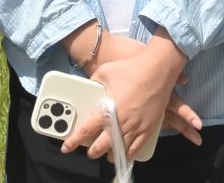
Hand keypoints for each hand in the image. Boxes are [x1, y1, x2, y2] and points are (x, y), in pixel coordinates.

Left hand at [66, 33, 191, 160]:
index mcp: (107, 110)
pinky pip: (136, 149)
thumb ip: (94, 82)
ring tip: (106, 155)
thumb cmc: (130, 69)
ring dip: (110, 155)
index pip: (86, 130)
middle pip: (101, 146)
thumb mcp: (104, 72)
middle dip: (92, 152)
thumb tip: (90, 87)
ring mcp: (135, 128)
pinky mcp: (148, 129)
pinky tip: (124, 155)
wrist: (157, 70)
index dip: (74, 141)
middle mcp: (120, 123)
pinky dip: (128, 155)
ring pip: (119, 151)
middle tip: (89, 152)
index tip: (66, 147)